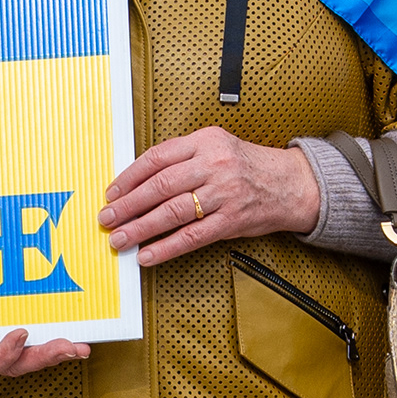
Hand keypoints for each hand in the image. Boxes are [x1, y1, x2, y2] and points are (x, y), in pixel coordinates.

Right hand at [0, 327, 88, 379]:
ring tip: (80, 347)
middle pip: (19, 363)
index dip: (4, 352)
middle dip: (45, 355)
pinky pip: (41, 345)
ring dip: (59, 352)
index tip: (20, 333)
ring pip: (34, 357)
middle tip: (68, 347)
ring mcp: (8, 352)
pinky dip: (60, 342)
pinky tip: (77, 336)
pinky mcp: (24, 341)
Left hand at [98, 126, 322, 268]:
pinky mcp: (231, 221)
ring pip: (173, 212)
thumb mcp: (216, 147)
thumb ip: (181, 158)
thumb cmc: (246, 166)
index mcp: (205, 142)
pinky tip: (148, 254)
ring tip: (120, 238)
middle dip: (128, 205)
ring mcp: (223, 194)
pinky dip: (166, 248)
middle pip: (160, 186)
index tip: (111, 192)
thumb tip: (137, 181)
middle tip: (106, 218)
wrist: (290, 183)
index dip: (129, 177)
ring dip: (141, 228)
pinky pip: (192, 236)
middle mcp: (213, 165)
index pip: (157, 157)